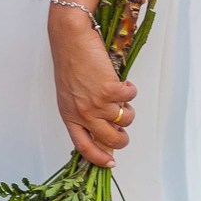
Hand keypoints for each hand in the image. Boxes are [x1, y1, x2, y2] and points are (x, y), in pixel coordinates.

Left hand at [48, 9, 136, 167]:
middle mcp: (83, 113)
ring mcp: (96, 103)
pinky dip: (130, 89)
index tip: (110, 163)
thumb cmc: (69, 61)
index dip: (99, 158)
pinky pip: (131, 97)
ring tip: (120, 95)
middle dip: (122, 138)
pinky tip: (122, 81)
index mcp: (70, 115)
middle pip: (111, 140)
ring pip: (125, 119)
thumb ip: (82, 111)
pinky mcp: (109, 90)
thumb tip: (103, 127)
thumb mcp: (70, 93)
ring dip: (128, 108)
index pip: (84, 147)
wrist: (71, 37)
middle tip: (123, 127)